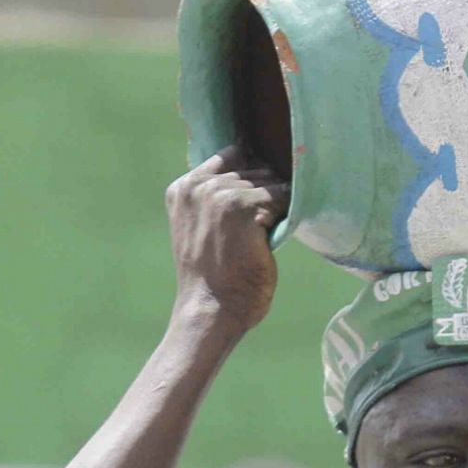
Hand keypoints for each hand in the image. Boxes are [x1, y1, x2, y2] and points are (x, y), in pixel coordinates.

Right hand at [164, 146, 288, 333]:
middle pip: (254, 169)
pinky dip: (285, 216)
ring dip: (276, 208)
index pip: (231, 156)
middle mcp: (197, 185)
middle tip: (260, 229)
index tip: (258, 201)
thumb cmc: (213, 277)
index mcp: (182, 188)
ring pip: (270, 183)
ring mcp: (218, 193)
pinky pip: (282, 197)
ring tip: (261, 237)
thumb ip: (217, 199)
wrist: (210, 311)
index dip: (252, 174)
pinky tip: (269, 240)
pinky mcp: (241, 206)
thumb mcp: (203, 227)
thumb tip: (261, 171)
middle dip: (266, 195)